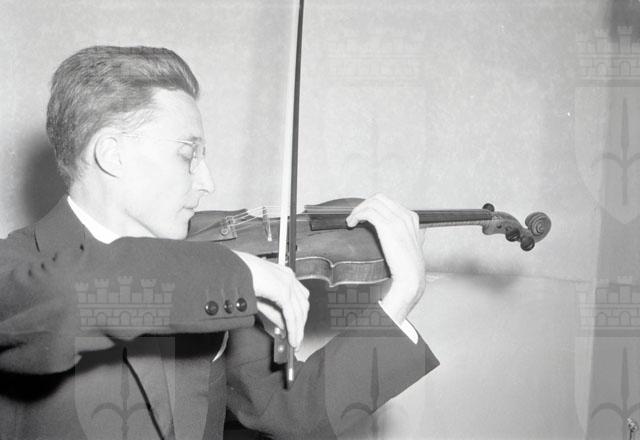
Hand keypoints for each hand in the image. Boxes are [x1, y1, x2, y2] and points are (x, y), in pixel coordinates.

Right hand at [233, 251, 308, 348]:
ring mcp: (287, 282)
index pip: (299, 298)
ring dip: (297, 329)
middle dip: (300, 324)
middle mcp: (288, 276)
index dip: (299, 316)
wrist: (227, 270)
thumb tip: (284, 325)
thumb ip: (274, 312)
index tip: (296, 329)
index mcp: (283, 274)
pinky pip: (291, 314)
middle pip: (302, 305)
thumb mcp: (259, 299)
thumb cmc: (238, 277)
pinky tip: (291, 338)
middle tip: (296, 339)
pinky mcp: (282, 290)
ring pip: (299, 311)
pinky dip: (293, 329)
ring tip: (294, 342)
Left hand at [346, 194, 425, 322]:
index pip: (387, 201)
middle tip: (354, 217)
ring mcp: (397, 220)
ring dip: (357, 210)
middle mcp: (405, 216)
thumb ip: (402, 234)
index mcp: (411, 218)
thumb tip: (387, 230)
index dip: (371, 206)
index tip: (363, 216)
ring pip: (372, 203)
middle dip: (363, 205)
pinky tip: (351, 224)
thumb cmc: (406, 266)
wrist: (410, 277)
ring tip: (350, 221)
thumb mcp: (408, 245)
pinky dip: (356, 215)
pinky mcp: (388, 227)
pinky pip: (368, 212)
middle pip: (379, 198)